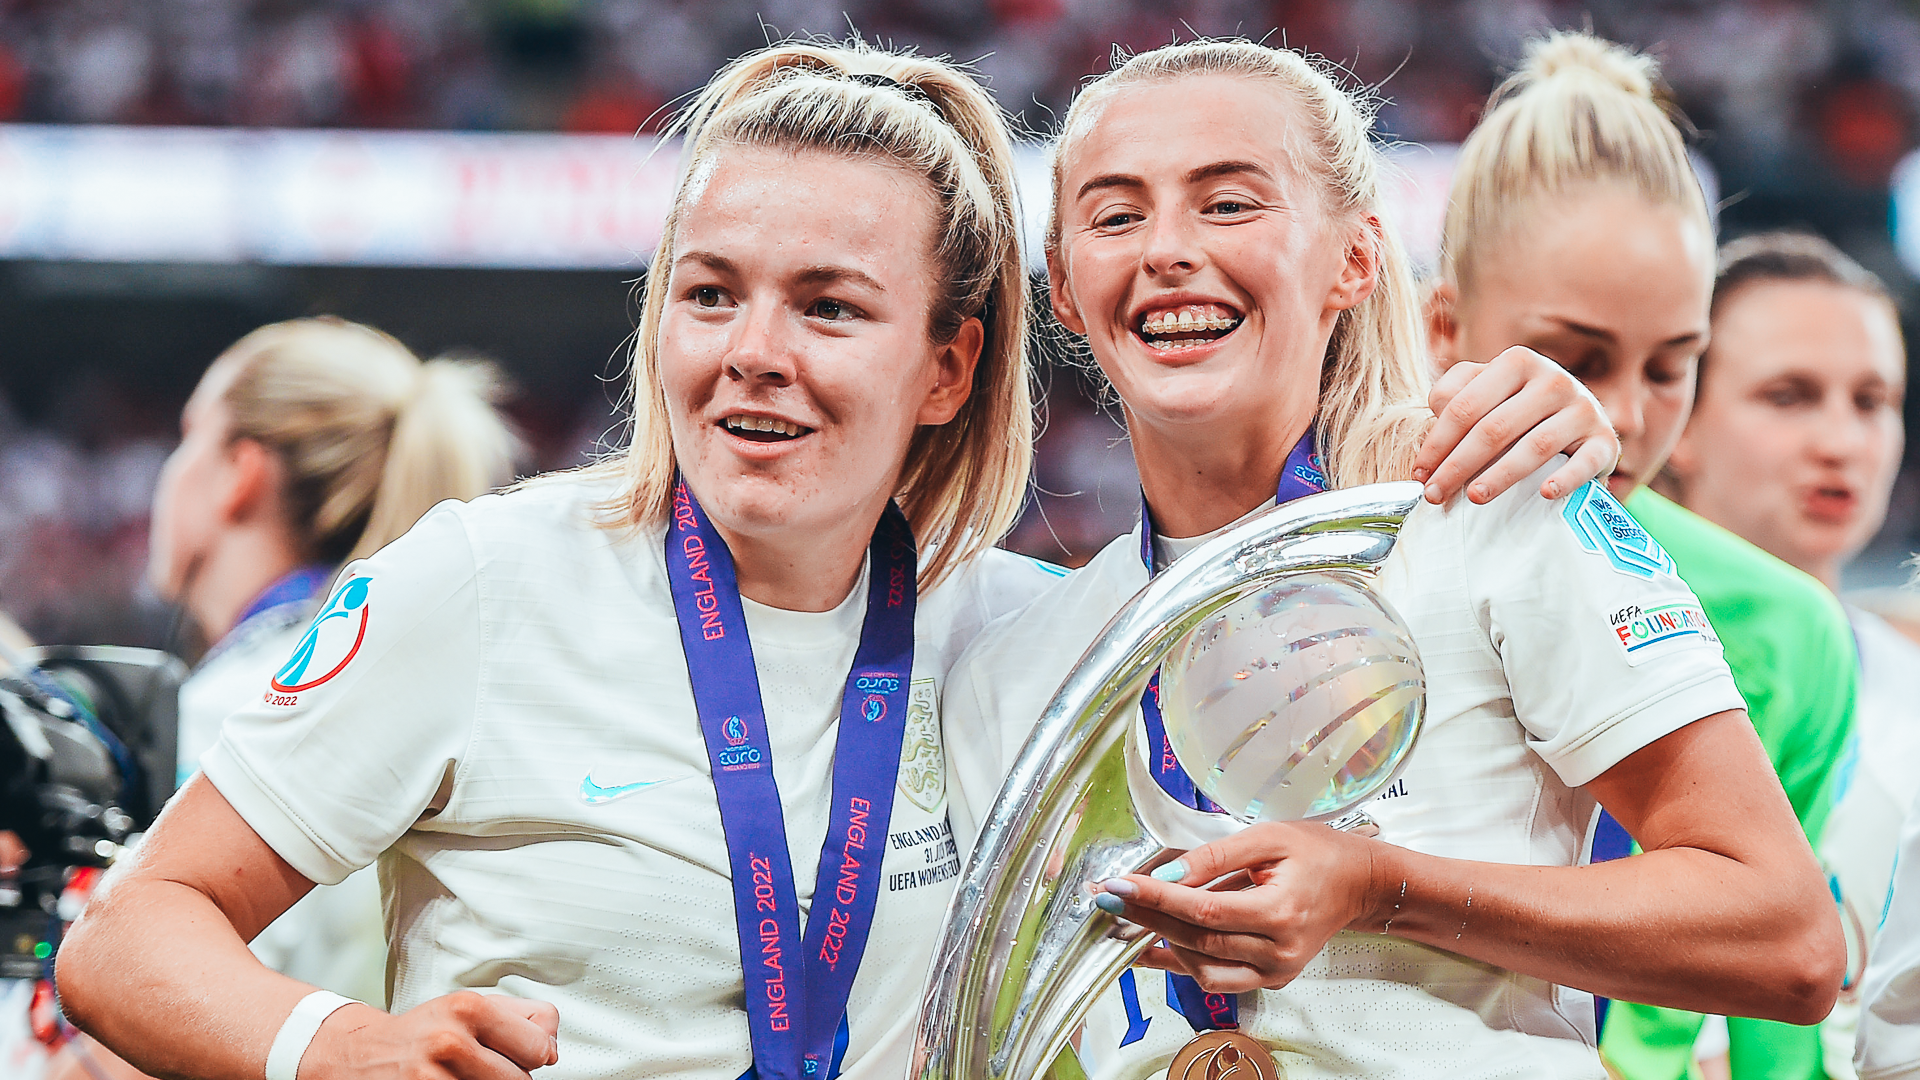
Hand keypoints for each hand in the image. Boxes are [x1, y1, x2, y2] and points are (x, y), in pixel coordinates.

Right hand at [306, 992, 560, 1079]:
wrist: (358, 1055)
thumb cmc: (424, 1032)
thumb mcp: (471, 1009)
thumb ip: (524, 1017)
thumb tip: (553, 1045)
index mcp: (468, 1008)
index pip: (538, 1047)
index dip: (532, 1056)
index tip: (516, 1056)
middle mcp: (448, 1041)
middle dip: (508, 1078)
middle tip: (480, 1069)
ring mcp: (429, 1078)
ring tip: (464, 1077)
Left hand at [1090, 823, 1377, 993]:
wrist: (1359, 884)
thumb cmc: (1318, 853)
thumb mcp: (1268, 837)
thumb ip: (1215, 856)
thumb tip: (1167, 875)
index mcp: (1281, 911)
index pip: (1205, 911)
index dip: (1157, 900)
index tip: (1119, 886)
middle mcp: (1279, 951)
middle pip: (1197, 940)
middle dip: (1146, 918)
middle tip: (1108, 897)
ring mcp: (1275, 971)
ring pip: (1201, 966)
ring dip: (1160, 942)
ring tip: (1129, 916)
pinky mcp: (1270, 979)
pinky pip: (1216, 978)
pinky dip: (1183, 961)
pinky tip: (1155, 942)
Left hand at [1413, 346, 1619, 504]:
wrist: (1578, 419)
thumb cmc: (1517, 407)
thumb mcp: (1485, 389)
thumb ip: (1454, 392)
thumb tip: (1436, 411)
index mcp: (1517, 362)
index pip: (1465, 406)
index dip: (1437, 443)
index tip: (1420, 474)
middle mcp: (1553, 380)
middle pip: (1494, 428)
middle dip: (1458, 465)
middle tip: (1436, 495)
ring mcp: (1583, 408)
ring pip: (1535, 446)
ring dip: (1501, 475)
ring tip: (1475, 498)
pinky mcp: (1605, 439)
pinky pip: (1585, 461)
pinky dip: (1566, 479)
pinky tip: (1545, 494)